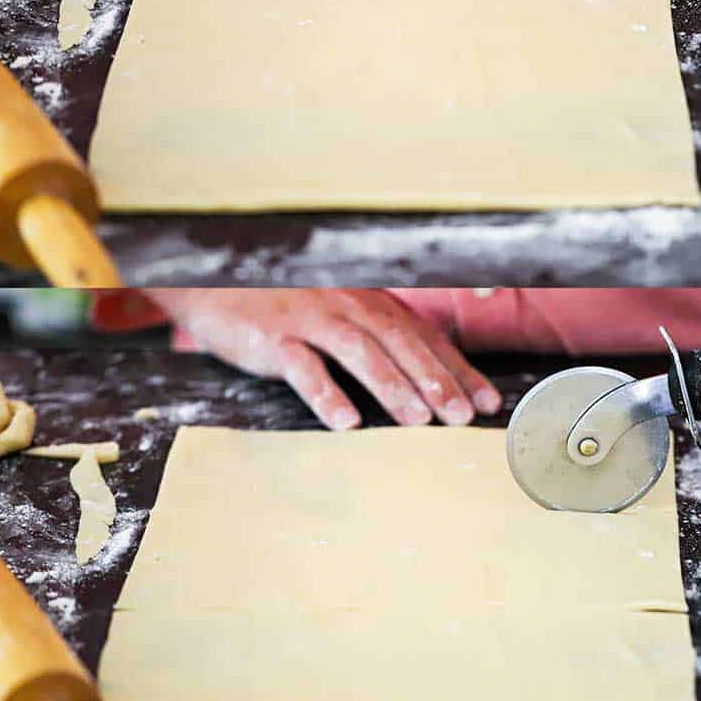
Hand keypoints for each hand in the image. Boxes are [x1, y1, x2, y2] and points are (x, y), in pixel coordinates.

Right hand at [145, 288, 501, 430]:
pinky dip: (326, 394)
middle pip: (401, 342)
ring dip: (392, 387)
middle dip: (436, 379)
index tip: (488, 400)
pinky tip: (345, 423)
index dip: (458, 368)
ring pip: (361, 352)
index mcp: (367, 301)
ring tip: (418, 421)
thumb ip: (373, 332)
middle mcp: (346, 304)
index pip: (423, 336)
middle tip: (463, 416)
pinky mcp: (274, 336)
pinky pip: (304, 366)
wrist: (212, 277)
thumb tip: (420, 373)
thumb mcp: (335, 307)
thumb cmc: (282, 300)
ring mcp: (310, 318)